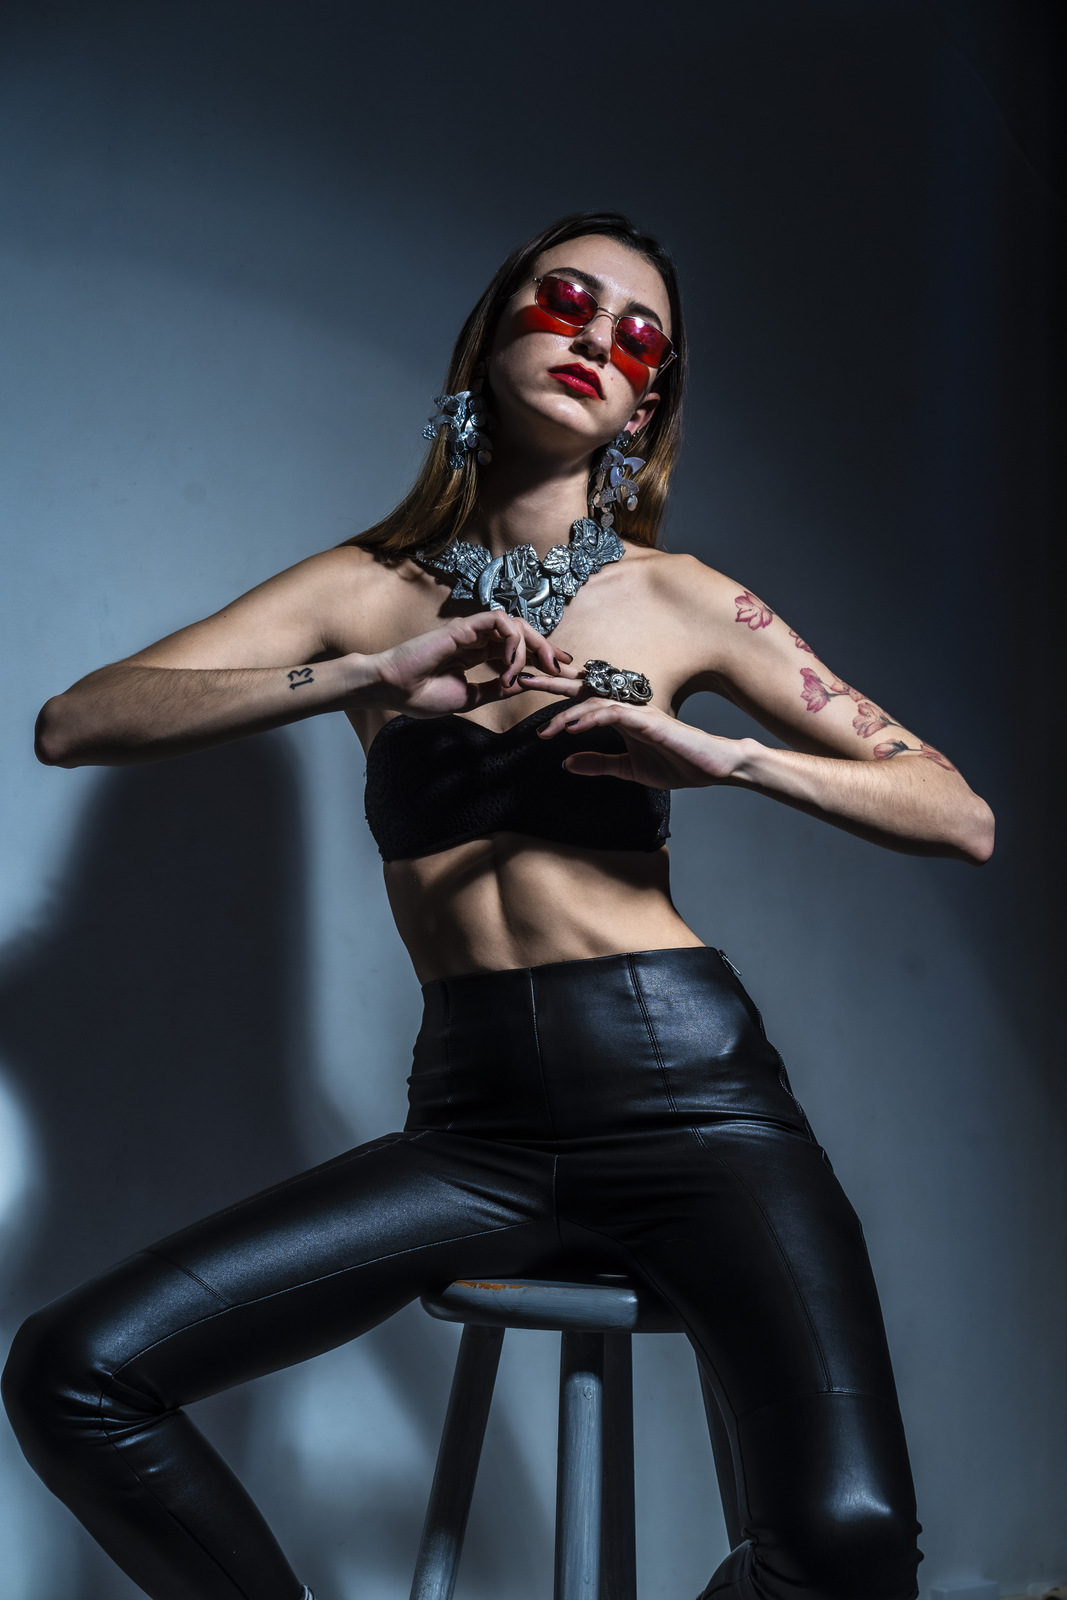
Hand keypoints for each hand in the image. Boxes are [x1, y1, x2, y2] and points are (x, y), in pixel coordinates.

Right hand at [368, 613, 576, 718]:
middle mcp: (477, 639)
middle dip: (547, 647)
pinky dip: (513, 641)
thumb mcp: (470, 698)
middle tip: (562, 667)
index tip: (560, 670)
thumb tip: (522, 686)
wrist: (394, 689)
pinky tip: (510, 665)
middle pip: (522, 633)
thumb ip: (496, 690)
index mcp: (477, 654)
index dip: (541, 656)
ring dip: (531, 647)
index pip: (517, 649)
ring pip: (515, 624)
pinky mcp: (464, 626)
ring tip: (532, 672)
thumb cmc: (421, 695)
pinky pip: (500, 621)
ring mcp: (471, 631)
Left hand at [529, 688, 748, 788]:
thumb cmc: (677, 764)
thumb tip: (566, 762)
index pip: (582, 698)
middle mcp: (626, 706)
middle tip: (518, 678)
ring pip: (593, 702)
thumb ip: (599, 763)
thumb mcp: (628, 769)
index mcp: (620, 715)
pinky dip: (590, 719)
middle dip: (549, 683)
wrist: (712, 768)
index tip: (526, 688)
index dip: (555, 691)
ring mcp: (637, 712)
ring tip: (542, 730)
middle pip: (582, 688)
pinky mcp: (648, 721)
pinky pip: (613, 715)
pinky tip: (572, 729)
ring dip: (565, 714)